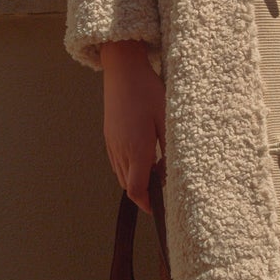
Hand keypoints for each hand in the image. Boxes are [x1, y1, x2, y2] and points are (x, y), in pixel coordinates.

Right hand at [100, 40, 165, 212]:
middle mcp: (120, 150)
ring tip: (154, 173)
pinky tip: (142, 157)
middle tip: (161, 190)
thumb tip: (170, 172)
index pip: (137, 189)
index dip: (146, 204)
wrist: (122, 70)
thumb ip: (170, 149)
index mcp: (136, 149)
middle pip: (128, 185)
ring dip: (135, 180)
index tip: (157, 209)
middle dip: (143, 193)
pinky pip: (117, 161)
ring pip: (121, 174)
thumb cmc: (147, 90)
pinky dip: (128, 167)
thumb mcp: (167, 118)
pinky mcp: (109, 136)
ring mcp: (112, 143)